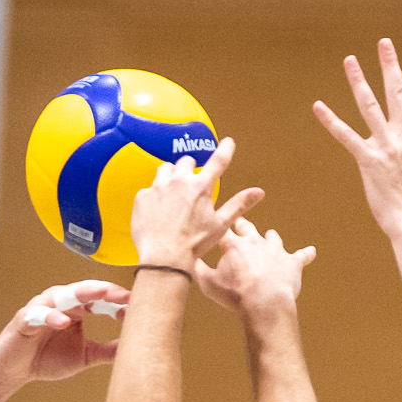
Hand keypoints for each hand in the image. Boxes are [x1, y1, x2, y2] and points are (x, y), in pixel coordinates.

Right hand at [0, 280, 133, 390]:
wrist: (14, 371)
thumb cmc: (47, 359)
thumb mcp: (85, 356)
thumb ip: (108, 350)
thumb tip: (137, 348)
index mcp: (77, 308)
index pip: (101, 299)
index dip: (118, 302)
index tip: (138, 306)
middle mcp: (60, 302)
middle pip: (85, 290)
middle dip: (105, 290)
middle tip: (124, 293)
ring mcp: (41, 308)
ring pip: (62, 295)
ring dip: (80, 293)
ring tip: (98, 295)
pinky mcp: (24, 319)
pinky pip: (38, 314)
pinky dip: (51, 316)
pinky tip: (64, 321)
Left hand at [129, 136, 262, 268]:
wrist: (163, 259)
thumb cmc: (194, 244)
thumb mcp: (220, 224)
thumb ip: (238, 204)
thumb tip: (259, 192)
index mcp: (201, 187)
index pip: (218, 161)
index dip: (225, 149)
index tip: (228, 142)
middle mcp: (180, 181)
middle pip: (187, 161)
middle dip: (190, 170)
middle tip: (190, 187)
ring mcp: (159, 186)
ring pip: (166, 169)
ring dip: (170, 177)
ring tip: (172, 195)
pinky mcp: (142, 196)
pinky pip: (149, 188)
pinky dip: (154, 196)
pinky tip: (157, 211)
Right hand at [194, 217, 315, 317]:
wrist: (265, 302)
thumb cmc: (235, 294)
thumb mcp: (208, 283)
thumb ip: (197, 268)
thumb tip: (188, 259)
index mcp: (234, 245)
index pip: (223, 230)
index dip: (219, 226)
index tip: (217, 221)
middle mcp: (255, 242)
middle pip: (248, 227)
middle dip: (243, 224)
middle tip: (240, 222)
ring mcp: (275, 251)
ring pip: (273, 238)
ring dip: (270, 237)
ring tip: (270, 235)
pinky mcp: (292, 262)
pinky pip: (301, 256)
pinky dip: (306, 254)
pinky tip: (311, 251)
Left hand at [314, 39, 401, 239]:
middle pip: (396, 92)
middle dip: (390, 66)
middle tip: (384, 43)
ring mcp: (385, 146)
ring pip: (369, 106)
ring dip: (358, 81)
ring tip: (350, 60)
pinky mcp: (367, 160)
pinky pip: (346, 136)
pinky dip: (331, 121)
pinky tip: (318, 106)